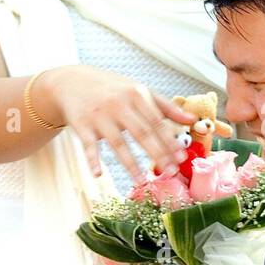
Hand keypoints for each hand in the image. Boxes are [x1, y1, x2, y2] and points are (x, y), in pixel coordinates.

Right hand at [33, 66, 195, 181]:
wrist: (71, 82)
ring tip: (142, 181)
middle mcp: (119, 104)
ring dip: (130, 164)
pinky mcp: (82, 125)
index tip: (182, 158)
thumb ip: (165, 106)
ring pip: (118, 143)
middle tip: (171, 173)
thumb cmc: (112, 89)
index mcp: (137, 95)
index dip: (170, 141)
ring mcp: (100, 115)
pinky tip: (98, 175)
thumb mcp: (138, 90)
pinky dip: (92, 160)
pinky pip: (89, 146)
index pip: (157, 122)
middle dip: (158, 154)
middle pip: (142, 133)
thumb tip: (192, 120)